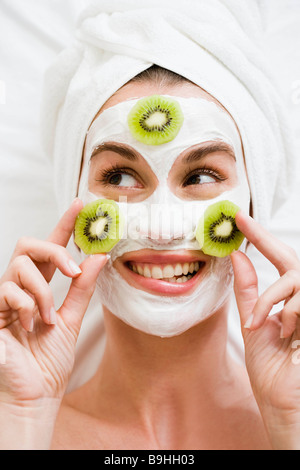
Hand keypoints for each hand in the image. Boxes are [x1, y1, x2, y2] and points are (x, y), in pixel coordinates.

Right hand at [0, 198, 107, 405]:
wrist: (34, 392)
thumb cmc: (49, 360)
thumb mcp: (71, 319)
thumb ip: (83, 288)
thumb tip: (99, 257)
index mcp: (41, 286)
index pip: (51, 248)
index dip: (64, 225)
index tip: (79, 204)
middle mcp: (20, 286)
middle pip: (29, 244)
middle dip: (54, 250)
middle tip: (73, 269)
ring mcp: (3, 296)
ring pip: (21, 266)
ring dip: (42, 292)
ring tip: (47, 319)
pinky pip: (8, 289)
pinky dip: (26, 305)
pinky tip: (28, 325)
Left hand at [231, 211, 299, 448]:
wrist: (281, 401)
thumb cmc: (269, 366)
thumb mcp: (253, 323)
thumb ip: (248, 290)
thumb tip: (237, 256)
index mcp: (288, 300)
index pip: (280, 260)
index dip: (261, 237)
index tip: (240, 216)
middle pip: (292, 261)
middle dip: (265, 239)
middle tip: (242, 222)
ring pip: (296, 280)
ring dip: (273, 299)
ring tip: (264, 323)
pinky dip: (289, 313)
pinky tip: (287, 333)